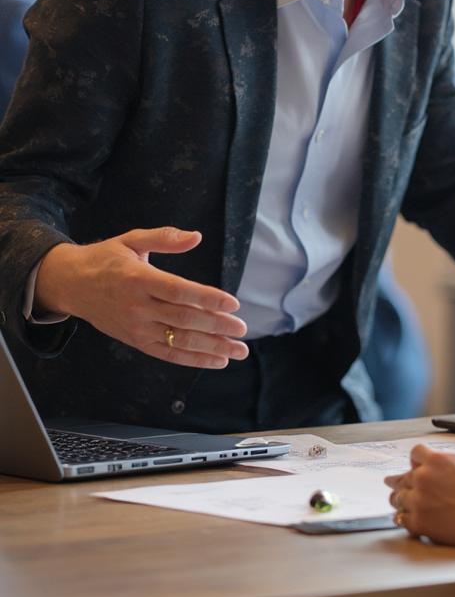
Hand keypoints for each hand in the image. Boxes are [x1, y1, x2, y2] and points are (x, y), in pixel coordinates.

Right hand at [35, 228, 248, 368]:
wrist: (71, 284)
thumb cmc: (106, 259)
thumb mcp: (132, 239)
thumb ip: (165, 238)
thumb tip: (196, 236)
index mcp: (139, 279)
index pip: (179, 292)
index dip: (207, 299)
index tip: (233, 304)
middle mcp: (138, 306)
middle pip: (183, 320)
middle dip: (217, 327)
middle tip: (243, 330)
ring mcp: (137, 327)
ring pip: (178, 341)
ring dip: (211, 348)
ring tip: (238, 351)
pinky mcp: (136, 340)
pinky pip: (167, 353)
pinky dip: (193, 359)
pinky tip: (216, 360)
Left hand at [384, 444, 454, 547]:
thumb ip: (441, 463)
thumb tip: (424, 466)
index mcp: (436, 460)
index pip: (414, 453)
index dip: (417, 461)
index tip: (417, 468)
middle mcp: (423, 478)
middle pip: (402, 477)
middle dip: (406, 482)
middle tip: (402, 486)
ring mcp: (418, 501)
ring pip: (396, 498)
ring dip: (401, 500)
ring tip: (404, 502)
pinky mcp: (419, 523)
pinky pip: (400, 519)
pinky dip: (405, 519)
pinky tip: (410, 518)